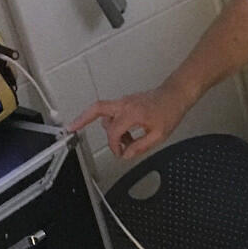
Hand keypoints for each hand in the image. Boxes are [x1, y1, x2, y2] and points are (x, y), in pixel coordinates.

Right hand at [68, 85, 188, 159]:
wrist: (175, 94)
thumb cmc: (169, 111)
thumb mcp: (159, 135)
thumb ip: (140, 146)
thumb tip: (126, 154)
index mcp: (131, 113)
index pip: (114, 132)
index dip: (114, 146)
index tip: (119, 153)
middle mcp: (125, 104)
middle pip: (97, 109)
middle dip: (82, 118)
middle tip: (71, 128)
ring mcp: (125, 101)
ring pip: (106, 114)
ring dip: (110, 128)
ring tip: (125, 140)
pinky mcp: (127, 101)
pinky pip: (115, 112)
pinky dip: (116, 123)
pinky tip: (128, 134)